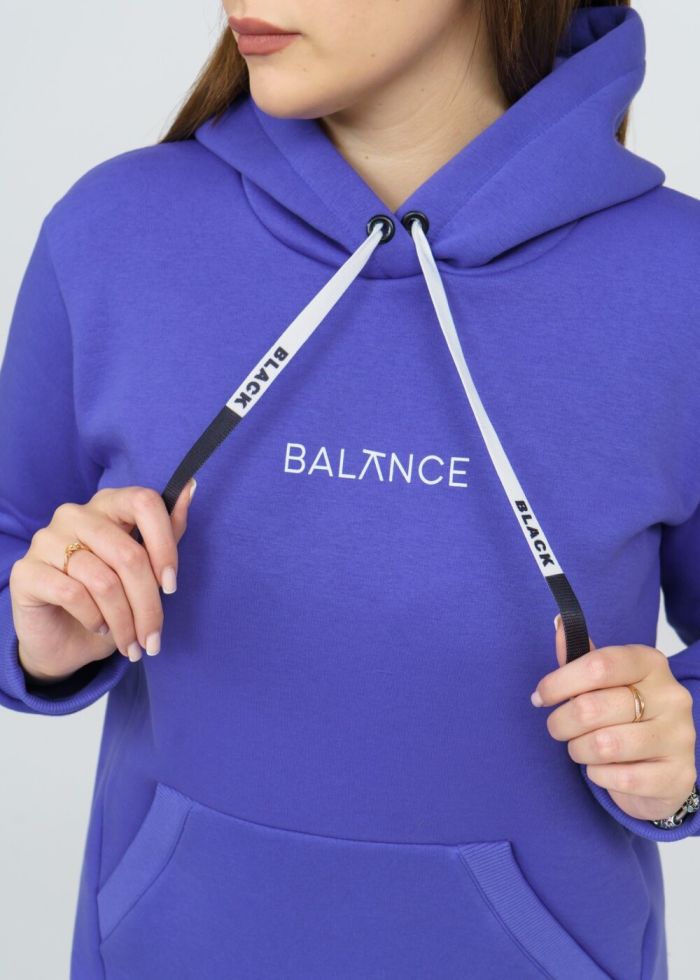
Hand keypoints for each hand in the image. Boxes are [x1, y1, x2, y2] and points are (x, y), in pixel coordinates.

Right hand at [9, 480, 196, 682]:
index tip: (171, 586)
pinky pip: (72, 593)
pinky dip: (94, 618)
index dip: (164, 546)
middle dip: (148, 604)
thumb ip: (168, 532)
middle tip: (154, 639)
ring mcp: (46, 539)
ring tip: (131, 643)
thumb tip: (190, 488)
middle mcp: (75, 514)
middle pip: (128, 553)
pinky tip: (99, 628)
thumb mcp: (145, 569)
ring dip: (124, 621)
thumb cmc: (111, 601)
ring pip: (103, 580)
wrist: (65, 640)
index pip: (144, 502)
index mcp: (107, 503)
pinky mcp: (26, 571)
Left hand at [530, 615, 697, 821]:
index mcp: (650, 663)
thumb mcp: (604, 682)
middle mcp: (671, 696)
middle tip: (558, 727)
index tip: (541, 696)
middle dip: (561, 722)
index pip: (599, 664)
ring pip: (604, 745)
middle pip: (592, 707)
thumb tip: (558, 623)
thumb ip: (580, 657)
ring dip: (579, 750)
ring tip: (580, 748)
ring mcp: (679, 736)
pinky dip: (600, 776)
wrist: (662, 765)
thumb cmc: (625, 715)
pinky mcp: (678, 775)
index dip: (559, 682)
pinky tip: (602, 769)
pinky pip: (621, 778)